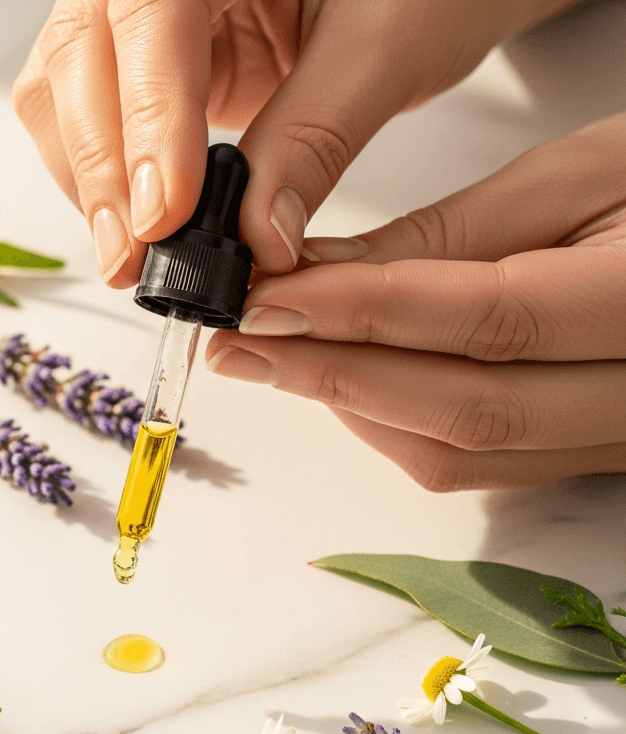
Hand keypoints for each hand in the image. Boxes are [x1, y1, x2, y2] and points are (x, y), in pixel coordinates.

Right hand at [13, 0, 573, 285]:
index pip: (148, 13)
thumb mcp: (390, 45)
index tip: (165, 211)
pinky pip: (99, 127)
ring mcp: (150, 25)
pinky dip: (109, 187)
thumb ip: (315, 136)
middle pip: (81, 53)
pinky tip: (141, 234)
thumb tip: (257, 239)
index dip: (147, 115)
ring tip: (133, 261)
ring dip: (93, 185)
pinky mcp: (155, 73)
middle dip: (102, 166)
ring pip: (67, 94)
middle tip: (136, 258)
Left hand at [204, 112, 625, 490]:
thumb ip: (449, 235)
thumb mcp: (574, 175)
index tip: (266, 300)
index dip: (363, 314)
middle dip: (332, 376)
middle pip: (465, 411)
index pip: (487, 319)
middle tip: (237, 342)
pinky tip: (341, 379)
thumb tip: (320, 274)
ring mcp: (612, 438)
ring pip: (460, 454)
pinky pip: (473, 466)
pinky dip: (392, 425)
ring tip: (272, 355)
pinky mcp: (580, 455)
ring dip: (352, 407)